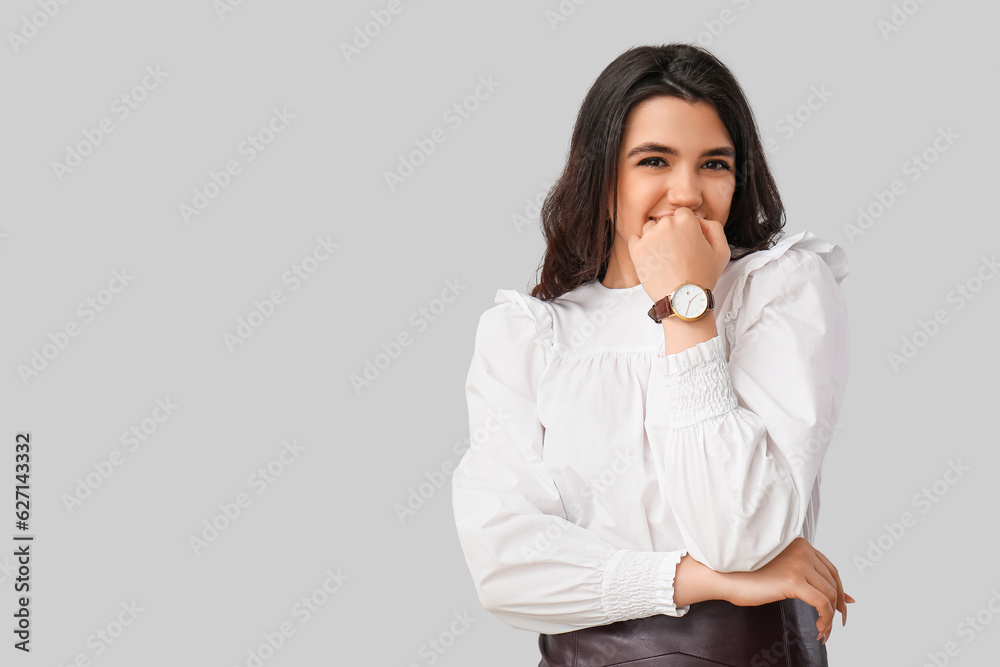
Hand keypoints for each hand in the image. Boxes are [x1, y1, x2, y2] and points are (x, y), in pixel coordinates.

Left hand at [625, 207, 729, 302]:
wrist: (683, 300)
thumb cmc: (703, 277)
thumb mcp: (722, 250)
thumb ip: (714, 228)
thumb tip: (699, 220)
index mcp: (686, 220)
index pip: (682, 213)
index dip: (686, 228)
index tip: (687, 242)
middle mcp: (666, 224)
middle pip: (666, 221)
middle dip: (671, 233)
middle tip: (678, 253)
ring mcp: (649, 236)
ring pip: (650, 229)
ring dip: (656, 238)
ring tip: (665, 258)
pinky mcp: (636, 249)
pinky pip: (635, 238)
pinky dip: (641, 246)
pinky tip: (651, 257)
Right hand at [720, 537, 854, 644]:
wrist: (723, 576)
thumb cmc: (745, 575)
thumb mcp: (781, 571)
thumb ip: (806, 576)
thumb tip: (841, 595)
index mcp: (799, 544)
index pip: (830, 569)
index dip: (839, 589)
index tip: (842, 606)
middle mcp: (802, 550)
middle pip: (833, 581)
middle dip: (838, 606)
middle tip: (835, 624)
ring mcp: (799, 563)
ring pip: (830, 594)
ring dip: (830, 616)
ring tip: (823, 630)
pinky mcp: (794, 580)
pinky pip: (822, 604)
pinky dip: (825, 619)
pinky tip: (818, 628)